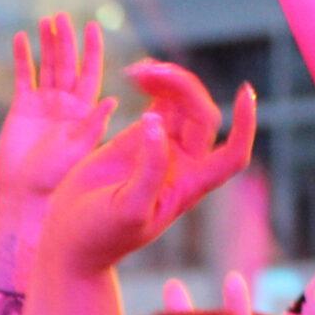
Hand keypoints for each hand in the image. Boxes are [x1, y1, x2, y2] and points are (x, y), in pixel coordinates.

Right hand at [0, 15, 114, 197]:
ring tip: (46, 21)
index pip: (90, 72)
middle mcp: (65, 102)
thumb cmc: (54, 175)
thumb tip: (112, 100)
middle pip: (67, 63)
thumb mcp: (78, 149)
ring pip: (47, 65)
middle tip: (62, 16)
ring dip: (47, 43)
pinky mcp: (22, 106)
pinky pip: (24, 76)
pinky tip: (21, 39)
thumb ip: (93, 124)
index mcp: (83, 109)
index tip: (92, 26)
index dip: (91, 50)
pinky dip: (23, 58)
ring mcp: (44, 102)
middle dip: (65, 40)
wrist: (24, 189)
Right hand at [41, 81, 256, 276]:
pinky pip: (158, 104)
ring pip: (181, 105)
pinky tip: (139, 73)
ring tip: (137, 72)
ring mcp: (161, 149)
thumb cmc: (100, 236)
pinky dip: (154, 85)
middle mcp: (181, 165)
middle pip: (202, 116)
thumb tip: (154, 121)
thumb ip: (149, 170)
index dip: (244, 125)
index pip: (232, 154)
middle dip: (183, 89)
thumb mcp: (129, 210)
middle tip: (148, 74)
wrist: (70, 241)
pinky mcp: (137, 139)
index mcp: (188, 186)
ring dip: (167, 82)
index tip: (244, 93)